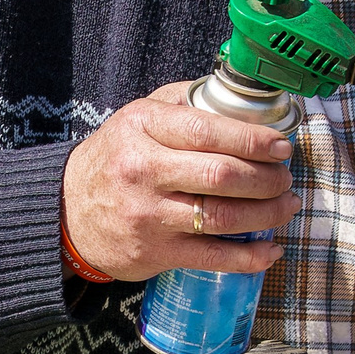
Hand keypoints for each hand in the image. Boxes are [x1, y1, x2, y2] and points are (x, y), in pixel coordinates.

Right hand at [61, 82, 300, 282]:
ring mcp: (148, 216)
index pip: (206, 130)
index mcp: (142, 127)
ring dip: (267, 213)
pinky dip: (250, 256)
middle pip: (221, 176)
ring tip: (287, 205)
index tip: (282, 146)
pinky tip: (273, 249)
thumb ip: (185, 101)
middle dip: (267, 178)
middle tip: (286, 177)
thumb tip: (243, 96)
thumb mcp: (138, 116)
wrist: (66, 210)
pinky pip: (213, 257)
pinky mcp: (155, 253)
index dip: (253, 140)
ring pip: (223, 216)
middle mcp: (143, 170)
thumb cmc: (117, 157)